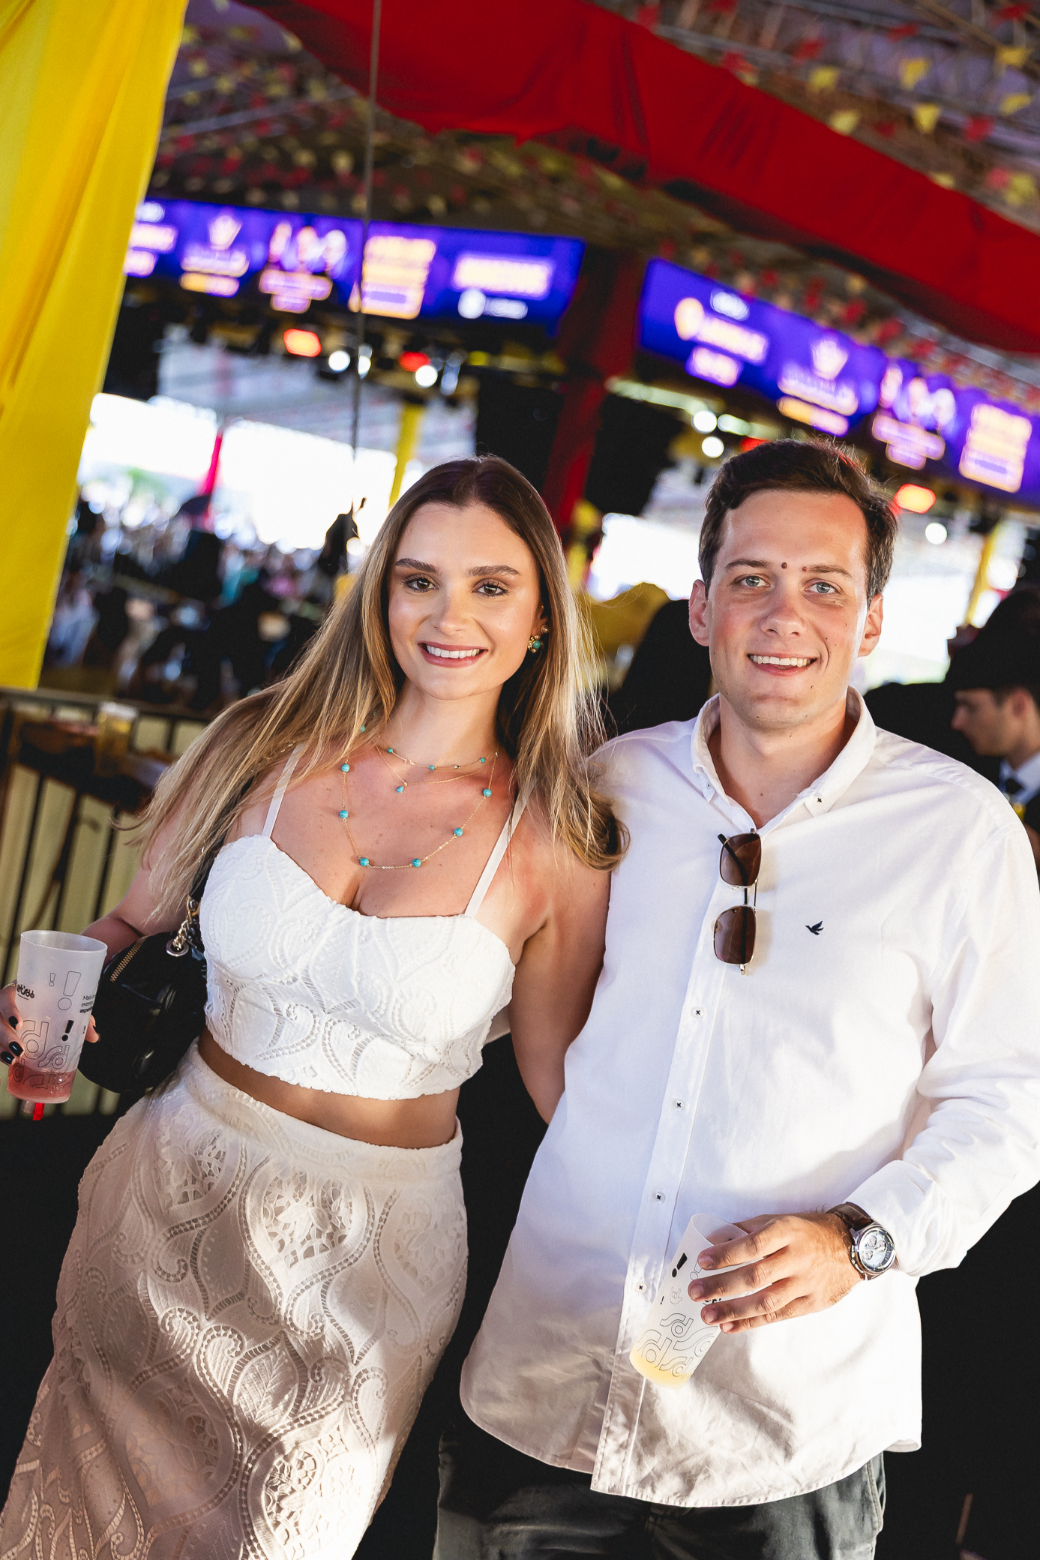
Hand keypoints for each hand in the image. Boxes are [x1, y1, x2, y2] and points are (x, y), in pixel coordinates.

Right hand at [0, 982, 98, 1064]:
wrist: (43, 1000)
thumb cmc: (50, 1000)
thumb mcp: (63, 1004)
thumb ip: (79, 1017)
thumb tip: (94, 1036)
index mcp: (19, 991)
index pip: (7, 996)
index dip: (9, 1009)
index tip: (19, 1023)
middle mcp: (4, 1004)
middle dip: (5, 1035)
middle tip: (20, 1050)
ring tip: (12, 1060)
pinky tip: (8, 1062)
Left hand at [687, 1212, 859, 1333]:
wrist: (852, 1248)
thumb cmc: (809, 1232)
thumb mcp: (781, 1221)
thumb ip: (748, 1230)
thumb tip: (714, 1238)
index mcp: (787, 1232)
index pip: (753, 1245)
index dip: (727, 1254)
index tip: (702, 1261)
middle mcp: (797, 1259)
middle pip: (755, 1276)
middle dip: (722, 1286)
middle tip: (696, 1292)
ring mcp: (805, 1284)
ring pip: (766, 1302)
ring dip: (733, 1311)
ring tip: (708, 1316)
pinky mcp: (810, 1304)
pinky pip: (777, 1316)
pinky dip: (751, 1323)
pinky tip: (730, 1326)